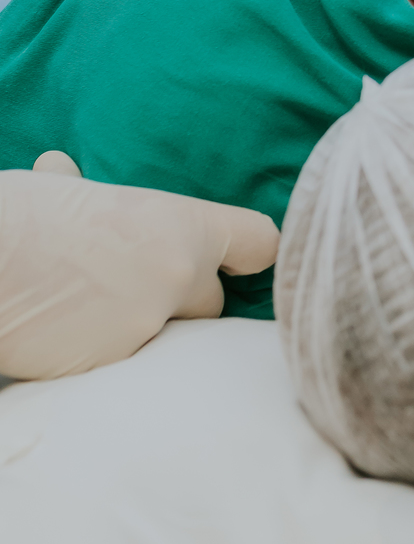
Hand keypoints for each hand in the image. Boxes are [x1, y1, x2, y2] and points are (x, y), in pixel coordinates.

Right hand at [0, 159, 278, 379]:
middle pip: (212, 304)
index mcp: (180, 228)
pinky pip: (122, 369)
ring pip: (165, 341)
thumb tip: (61, 169)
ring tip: (82, 310)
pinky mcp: (110, 374)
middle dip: (182, 301)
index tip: (240, 262)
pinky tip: (61, 336)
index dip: (248, 254)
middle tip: (133, 287)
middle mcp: (178, 283)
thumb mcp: (59, 191)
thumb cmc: (14, 218)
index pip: (258, 243)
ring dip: (137, 329)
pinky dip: (99, 357)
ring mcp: (147, 333)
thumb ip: (83, 191)